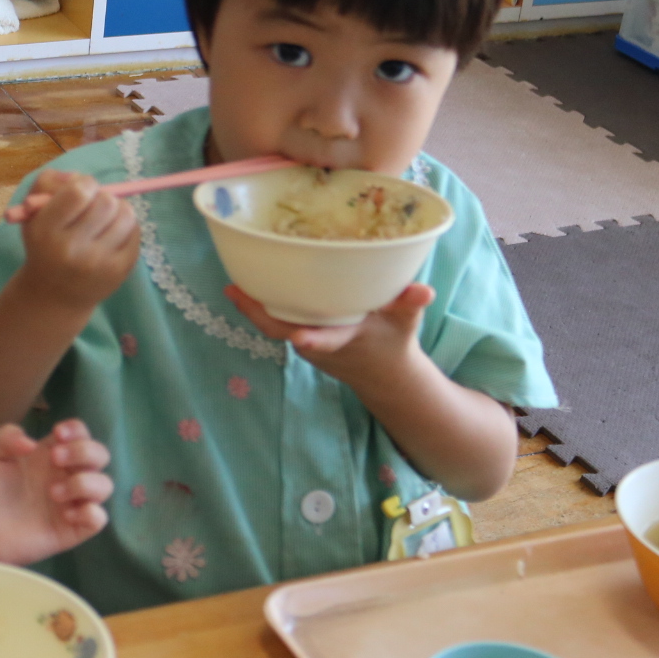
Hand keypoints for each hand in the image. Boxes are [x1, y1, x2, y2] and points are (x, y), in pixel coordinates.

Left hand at [0, 420, 112, 564]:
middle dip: (84, 452)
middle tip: (55, 459)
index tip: (58, 434)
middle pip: (99, 455)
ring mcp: (69, 503)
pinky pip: (98, 519)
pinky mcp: (69, 530)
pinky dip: (90, 513)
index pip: (80, 433)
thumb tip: (31, 442)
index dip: (76, 430)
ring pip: (104, 486)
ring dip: (86, 483)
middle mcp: (64, 476)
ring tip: (53, 493)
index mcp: (48, 455)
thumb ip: (5, 437)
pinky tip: (65, 514)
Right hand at [7, 170, 139, 308]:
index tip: (80, 192)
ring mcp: (99, 263)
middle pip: (106, 202)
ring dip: (117, 210)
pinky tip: (111, 236)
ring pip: (127, 214)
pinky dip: (126, 227)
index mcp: (46, 231)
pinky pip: (135, 231)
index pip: (79, 191)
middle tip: (93, 207)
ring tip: (103, 220)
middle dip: (102, 197)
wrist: (54, 295)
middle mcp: (72, 250)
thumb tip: (80, 177)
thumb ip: (50, 182)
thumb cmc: (44, 245)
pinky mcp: (121, 271)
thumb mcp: (32, 212)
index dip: (84, 184)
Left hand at [225, 282, 434, 383]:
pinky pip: (278, 322)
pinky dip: (264, 306)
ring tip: (233, 282)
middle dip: (258, 315)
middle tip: (234, 290)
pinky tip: (250, 282)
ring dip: (253, 307)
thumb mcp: (406, 323)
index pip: (327, 341)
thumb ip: (410, 304)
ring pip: (275, 327)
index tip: (299, 338)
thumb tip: (425, 290)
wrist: (381, 375)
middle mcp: (319, 344)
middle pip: (283, 332)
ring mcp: (306, 344)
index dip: (314, 340)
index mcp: (346, 339)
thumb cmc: (394, 342)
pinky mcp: (300, 339)